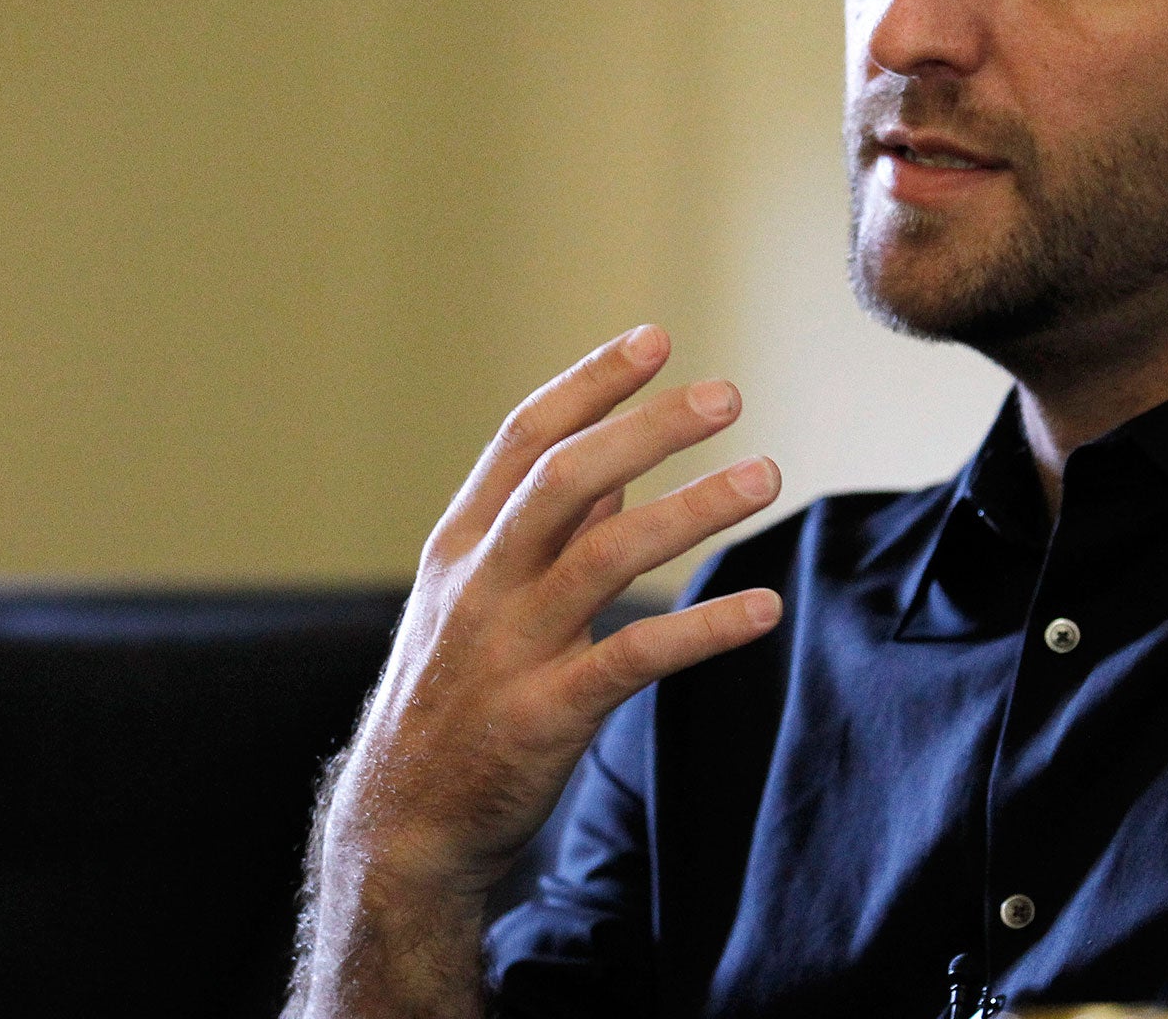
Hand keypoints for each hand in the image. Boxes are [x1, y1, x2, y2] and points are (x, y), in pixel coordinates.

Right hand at [292, 325, 781, 1015]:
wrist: (401, 828)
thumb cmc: (455, 695)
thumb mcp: (479, 598)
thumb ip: (550, 533)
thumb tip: (619, 466)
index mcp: (462, 543)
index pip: (524, 437)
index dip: (591, 383)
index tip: (656, 338)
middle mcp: (480, 583)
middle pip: (563, 480)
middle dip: (646, 428)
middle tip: (728, 395)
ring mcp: (509, 648)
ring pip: (603, 556)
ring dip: (691, 510)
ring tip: (766, 476)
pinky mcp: (543, 716)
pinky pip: (634, 658)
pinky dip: (703, 628)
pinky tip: (764, 608)